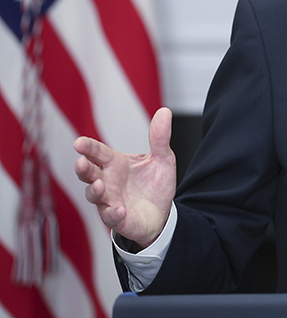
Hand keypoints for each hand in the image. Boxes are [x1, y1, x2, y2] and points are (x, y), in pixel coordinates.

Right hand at [74, 107, 176, 249]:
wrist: (162, 212)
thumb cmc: (155, 184)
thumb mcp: (162, 158)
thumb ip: (160, 138)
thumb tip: (164, 111)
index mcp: (116, 163)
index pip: (98, 152)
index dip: (88, 147)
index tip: (78, 143)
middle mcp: (108, 181)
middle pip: (89, 174)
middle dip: (83, 169)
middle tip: (81, 163)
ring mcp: (110, 200)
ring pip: (94, 196)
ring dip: (94, 191)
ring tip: (99, 185)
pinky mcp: (117, 219)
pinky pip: (110, 217)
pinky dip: (113, 213)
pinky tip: (120, 209)